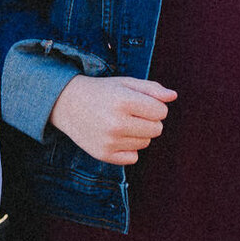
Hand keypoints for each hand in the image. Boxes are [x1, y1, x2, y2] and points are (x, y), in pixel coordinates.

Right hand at [48, 75, 173, 163]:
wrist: (66, 103)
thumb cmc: (101, 91)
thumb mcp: (125, 83)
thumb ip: (151, 89)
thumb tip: (173, 96)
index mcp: (124, 101)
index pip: (162, 111)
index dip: (154, 106)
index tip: (140, 102)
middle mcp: (116, 123)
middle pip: (157, 129)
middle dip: (149, 120)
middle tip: (131, 113)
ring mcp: (109, 141)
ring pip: (145, 143)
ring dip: (138, 133)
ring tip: (120, 123)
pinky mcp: (103, 154)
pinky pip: (133, 157)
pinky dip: (129, 148)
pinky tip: (115, 136)